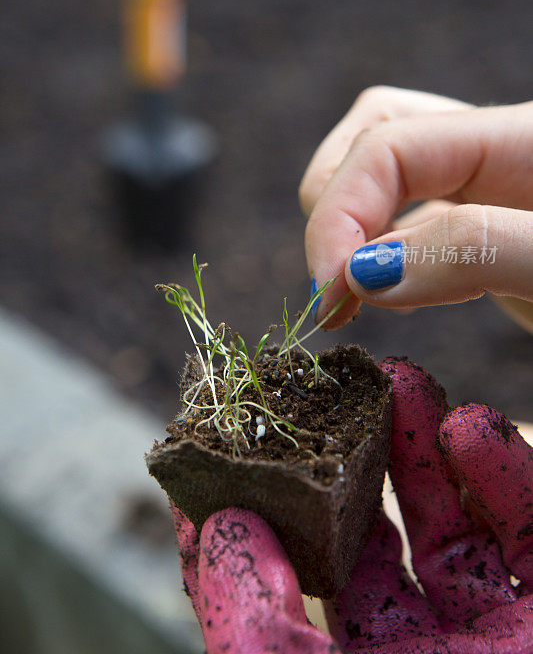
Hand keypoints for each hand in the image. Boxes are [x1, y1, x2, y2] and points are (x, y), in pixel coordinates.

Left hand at [171, 359, 532, 652]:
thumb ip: (258, 638)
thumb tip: (215, 530)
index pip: (285, 593)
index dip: (255, 520)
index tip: (224, 447)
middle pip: (367, 540)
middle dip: (344, 464)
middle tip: (323, 396)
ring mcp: (490, 632)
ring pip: (445, 522)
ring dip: (422, 447)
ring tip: (398, 381)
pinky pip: (525, 528)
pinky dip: (502, 469)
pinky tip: (474, 425)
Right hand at [298, 86, 532, 327]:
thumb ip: (473, 248)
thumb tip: (366, 273)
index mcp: (516, 137)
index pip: (388, 144)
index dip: (339, 215)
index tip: (328, 294)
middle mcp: (494, 153)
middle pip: (373, 145)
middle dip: (338, 218)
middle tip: (336, 295)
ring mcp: (492, 192)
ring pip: (390, 184)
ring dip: (356, 237)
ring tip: (362, 297)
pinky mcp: (491, 232)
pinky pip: (417, 224)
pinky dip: (387, 259)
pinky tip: (398, 295)